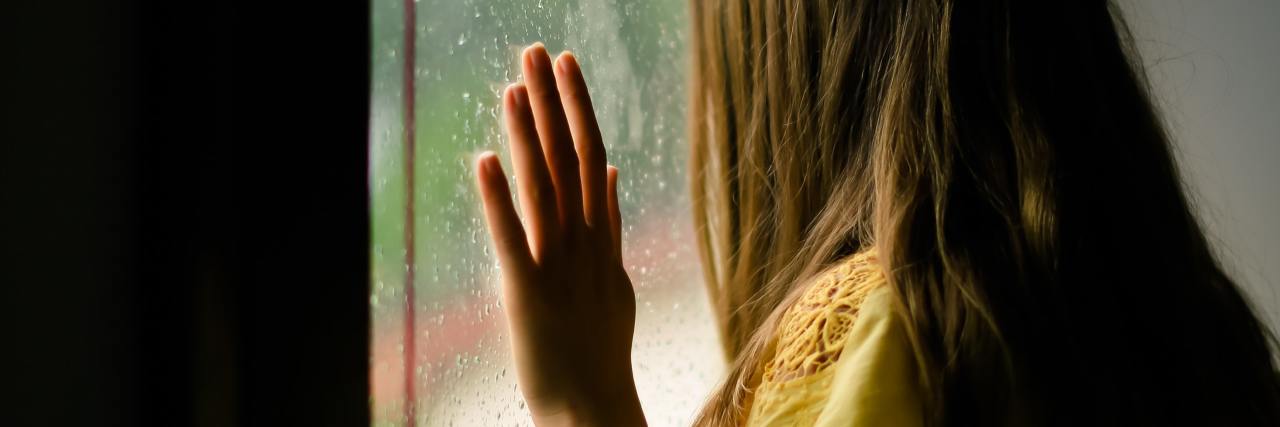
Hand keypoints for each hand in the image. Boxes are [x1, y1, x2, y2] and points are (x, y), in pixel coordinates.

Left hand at [475, 43, 644, 426]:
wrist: (594, 410)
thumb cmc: (598, 350)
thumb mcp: (614, 278)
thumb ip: (610, 223)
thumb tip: (611, 171)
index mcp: (601, 239)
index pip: (590, 157)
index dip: (577, 107)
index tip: (566, 64)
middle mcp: (584, 244)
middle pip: (569, 159)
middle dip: (553, 102)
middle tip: (537, 50)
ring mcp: (559, 268)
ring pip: (545, 189)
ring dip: (529, 134)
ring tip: (514, 86)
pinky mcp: (527, 296)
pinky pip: (511, 241)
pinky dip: (499, 201)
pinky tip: (485, 160)